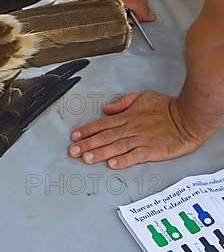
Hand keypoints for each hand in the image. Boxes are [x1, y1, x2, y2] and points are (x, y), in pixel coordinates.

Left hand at [68, 92, 212, 168]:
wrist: (188, 118)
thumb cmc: (167, 107)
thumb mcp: (142, 97)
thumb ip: (122, 103)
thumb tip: (106, 109)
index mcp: (127, 117)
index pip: (101, 124)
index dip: (87, 130)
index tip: (74, 136)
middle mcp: (130, 129)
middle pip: (104, 137)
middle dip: (86, 144)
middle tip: (73, 150)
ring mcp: (140, 140)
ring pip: (115, 147)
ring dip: (99, 153)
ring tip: (86, 158)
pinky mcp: (151, 151)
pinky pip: (134, 156)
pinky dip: (122, 160)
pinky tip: (112, 164)